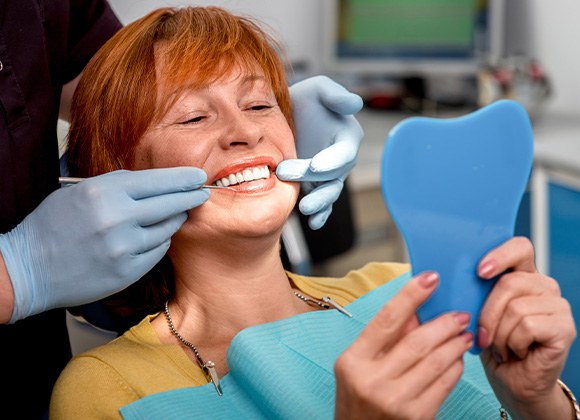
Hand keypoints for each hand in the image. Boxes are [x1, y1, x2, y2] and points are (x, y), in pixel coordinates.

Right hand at [0, 167, 208, 321]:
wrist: (28, 269)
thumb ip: (119, 187)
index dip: (182, 178)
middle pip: (170, 204)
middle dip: (191, 197)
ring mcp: (124, 247)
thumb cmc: (53, 225)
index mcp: (104, 192)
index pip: (157, 181)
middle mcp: (117, 218)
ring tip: (176, 214)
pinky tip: (155, 237)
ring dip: (174, 220)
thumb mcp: (81, 192)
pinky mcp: (127, 271)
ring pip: (167, 229)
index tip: (198, 175)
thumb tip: (158, 184)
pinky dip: (159, 242)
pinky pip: (158, 251)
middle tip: (202, 193)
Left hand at [276, 75, 363, 229]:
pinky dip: (320, 215)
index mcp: (347, 137)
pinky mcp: (315, 186)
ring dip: (319, 203)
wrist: (285, 116)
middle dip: (313, 179)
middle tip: (285, 173)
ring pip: (329, 193)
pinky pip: (322, 203)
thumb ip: (335, 95)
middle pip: (333, 175)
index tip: (316, 166)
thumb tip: (355, 104)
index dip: (332, 160)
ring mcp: (328, 176)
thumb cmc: (305, 99)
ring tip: (305, 209)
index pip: (344, 152)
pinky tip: (313, 223)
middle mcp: (341, 159)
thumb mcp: (318, 89)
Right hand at [334, 272, 472, 418]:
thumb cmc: (358, 401)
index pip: (386, 319)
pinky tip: (457, 358)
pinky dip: (455, 367)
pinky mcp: (416, 417)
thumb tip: (415, 310)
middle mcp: (372, 380)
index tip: (430, 278)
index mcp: (353, 361)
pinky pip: (444, 384)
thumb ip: (384, 338)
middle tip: (459, 314)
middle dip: (444, 323)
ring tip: (463, 334)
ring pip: (436, 361)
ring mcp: (395, 400)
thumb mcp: (358, 366)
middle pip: (417, 341)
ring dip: (455, 343)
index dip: (410, 295)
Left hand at [477, 237, 576, 418]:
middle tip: (484, 335)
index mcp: (523, 275)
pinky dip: (513, 343)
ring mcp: (558, 306)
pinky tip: (516, 352)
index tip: (480, 271)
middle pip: (509, 282)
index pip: (519, 247)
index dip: (500, 255)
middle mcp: (544, 286)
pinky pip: (527, 326)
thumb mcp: (477, 312)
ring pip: (515, 307)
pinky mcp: (565, 328)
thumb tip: (452, 275)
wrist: (512, 383)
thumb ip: (475, 290)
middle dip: (487, 313)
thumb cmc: (493, 346)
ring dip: (499, 334)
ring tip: (502, 346)